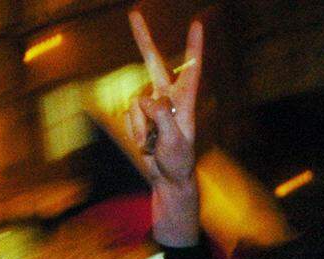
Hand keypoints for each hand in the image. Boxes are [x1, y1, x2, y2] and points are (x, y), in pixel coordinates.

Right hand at [125, 11, 201, 185]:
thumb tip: (148, 99)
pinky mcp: (138, 115)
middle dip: (143, 38)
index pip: (192, 69)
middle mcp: (168, 98)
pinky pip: (127, 114)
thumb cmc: (178, 160)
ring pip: (134, 103)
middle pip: (153, 63)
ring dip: (140, 127)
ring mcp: (151, 105)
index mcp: (185, 101)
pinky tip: (145, 142)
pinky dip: (133, 130)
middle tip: (134, 13)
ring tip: (154, 143)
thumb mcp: (175, 142)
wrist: (168, 177)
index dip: (194, 47)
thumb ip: (162, 118)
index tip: (197, 25)